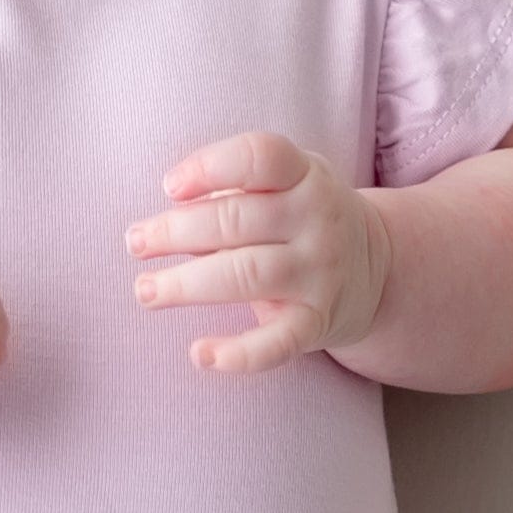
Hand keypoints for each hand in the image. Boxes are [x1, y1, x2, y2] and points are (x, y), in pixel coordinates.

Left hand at [123, 131, 391, 377]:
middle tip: (135, 243)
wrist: (376, 270)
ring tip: (146, 290)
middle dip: (175, 231)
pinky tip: (200, 355)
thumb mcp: (285, 186)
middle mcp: (318, 221)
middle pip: (236, 221)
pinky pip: (276, 344)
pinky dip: (237, 354)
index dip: (209, 168)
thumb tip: (167, 222)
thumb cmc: (302, 219)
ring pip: (244, 276)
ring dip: (186, 285)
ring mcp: (320, 274)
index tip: (170, 188)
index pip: (259, 157)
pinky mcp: (317, 325)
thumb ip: (234, 192)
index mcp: (306, 175)